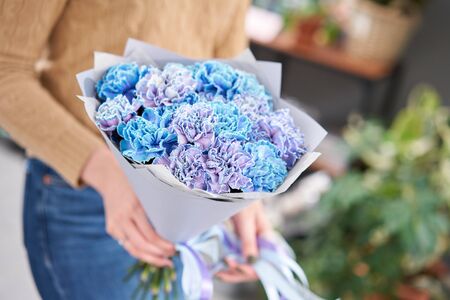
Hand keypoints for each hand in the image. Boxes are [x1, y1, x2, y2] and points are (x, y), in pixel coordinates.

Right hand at [81, 147, 174, 266]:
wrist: (109, 177)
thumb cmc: (135, 182)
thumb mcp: (147, 190)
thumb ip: (159, 204)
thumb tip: (179, 221)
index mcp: (134, 207)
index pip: (150, 234)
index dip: (162, 245)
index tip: (175, 248)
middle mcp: (123, 218)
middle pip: (141, 245)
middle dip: (158, 254)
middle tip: (172, 257)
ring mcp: (115, 225)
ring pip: (132, 249)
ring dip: (150, 259)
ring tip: (165, 262)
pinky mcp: (111, 229)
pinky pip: (127, 245)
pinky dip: (140, 252)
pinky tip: (152, 255)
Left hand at [216, 201, 271, 282]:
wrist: (232, 184)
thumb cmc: (243, 198)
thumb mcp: (246, 219)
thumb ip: (248, 240)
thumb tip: (250, 262)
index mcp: (266, 238)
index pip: (266, 263)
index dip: (253, 270)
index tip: (238, 267)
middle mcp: (258, 243)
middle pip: (252, 267)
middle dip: (238, 273)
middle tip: (223, 269)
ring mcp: (247, 243)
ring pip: (242, 265)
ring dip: (231, 272)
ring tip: (218, 271)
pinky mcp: (236, 241)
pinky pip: (233, 258)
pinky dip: (226, 264)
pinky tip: (216, 267)